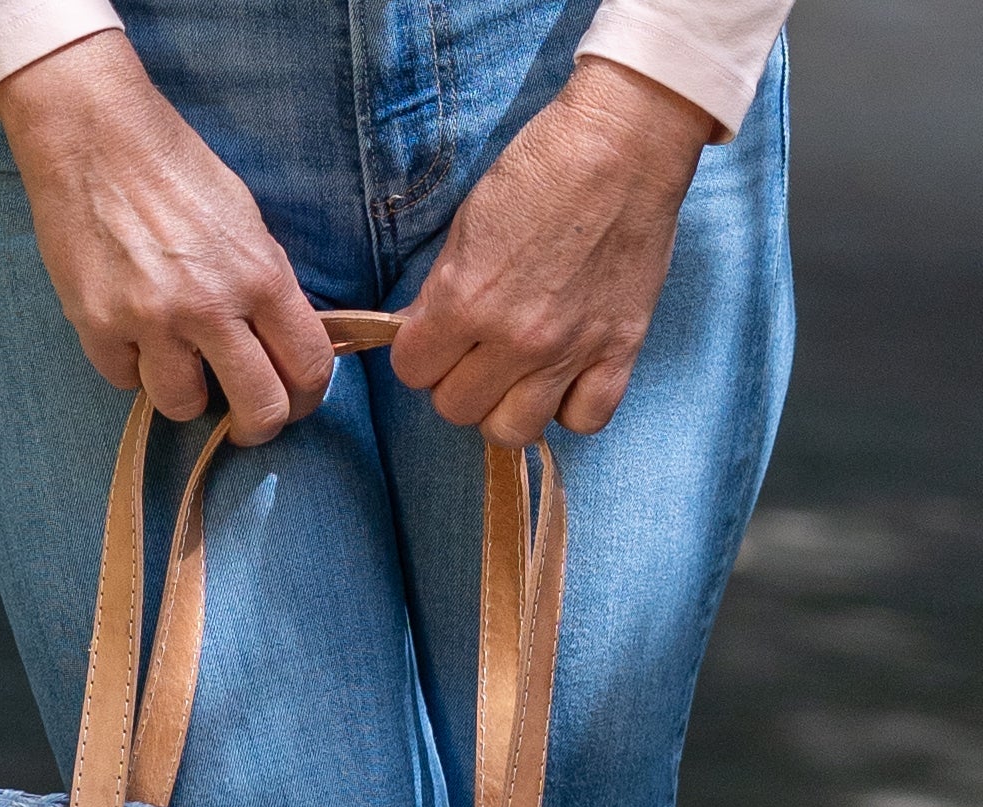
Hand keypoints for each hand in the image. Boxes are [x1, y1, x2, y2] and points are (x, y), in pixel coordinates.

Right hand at [0, 33, 332, 444]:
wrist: (95, 135)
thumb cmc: (176, 172)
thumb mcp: (246, 222)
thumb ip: (267, 289)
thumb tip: (283, 348)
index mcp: (260, 275)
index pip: (309, 368)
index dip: (304, 398)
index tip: (290, 401)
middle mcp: (211, 305)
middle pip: (259, 409)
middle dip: (255, 425)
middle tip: (241, 419)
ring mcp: (152, 321)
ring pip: (184, 407)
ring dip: (183, 393)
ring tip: (175, 359)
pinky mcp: (99, 326)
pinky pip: (125, 381)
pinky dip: (130, 365)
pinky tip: (129, 329)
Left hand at [390, 57, 715, 443]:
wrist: (625, 143)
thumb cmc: (540, 169)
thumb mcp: (466, 224)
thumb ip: (442, 291)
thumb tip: (422, 335)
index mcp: (466, 300)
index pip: (412, 372)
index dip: (420, 354)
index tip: (436, 336)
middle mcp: (515, 338)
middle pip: (457, 409)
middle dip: (457, 382)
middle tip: (476, 352)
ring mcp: (570, 351)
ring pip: (513, 431)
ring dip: (507, 407)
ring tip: (517, 375)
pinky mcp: (619, 351)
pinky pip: (586, 421)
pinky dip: (572, 407)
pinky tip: (566, 379)